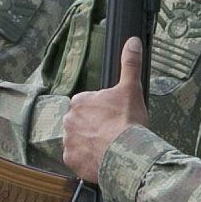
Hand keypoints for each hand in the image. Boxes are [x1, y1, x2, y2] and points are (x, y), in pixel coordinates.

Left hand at [62, 38, 147, 182]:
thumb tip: (132, 42)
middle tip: (113, 132)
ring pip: (79, 140)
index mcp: (80, 101)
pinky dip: (87, 159)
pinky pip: (77, 158)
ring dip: (90, 143)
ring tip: (109, 146)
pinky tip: (101, 158)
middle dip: (95, 127)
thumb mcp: (131, 88)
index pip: (89, 104)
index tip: (115, 117)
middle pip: (82, 122)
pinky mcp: (71, 160)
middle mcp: (69, 120)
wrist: (125, 154)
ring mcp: (68, 141)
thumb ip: (130, 64)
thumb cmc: (127, 121)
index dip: (103, 111)